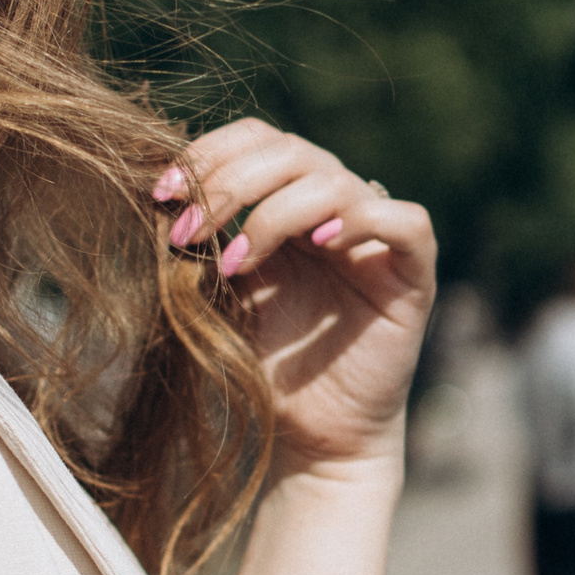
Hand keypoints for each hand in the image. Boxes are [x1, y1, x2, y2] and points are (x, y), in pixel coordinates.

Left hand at [155, 119, 437, 479]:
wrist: (310, 435)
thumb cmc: (264, 364)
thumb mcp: (220, 289)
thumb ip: (204, 236)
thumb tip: (161, 190)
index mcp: (287, 201)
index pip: (257, 138)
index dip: (210, 154)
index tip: (161, 194)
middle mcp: (333, 208)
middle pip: (290, 150)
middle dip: (229, 183)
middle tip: (188, 232)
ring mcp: (375, 239)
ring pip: (335, 181)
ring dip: (274, 213)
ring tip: (234, 263)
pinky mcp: (413, 274)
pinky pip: (407, 222)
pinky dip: (362, 221)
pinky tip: (321, 245)